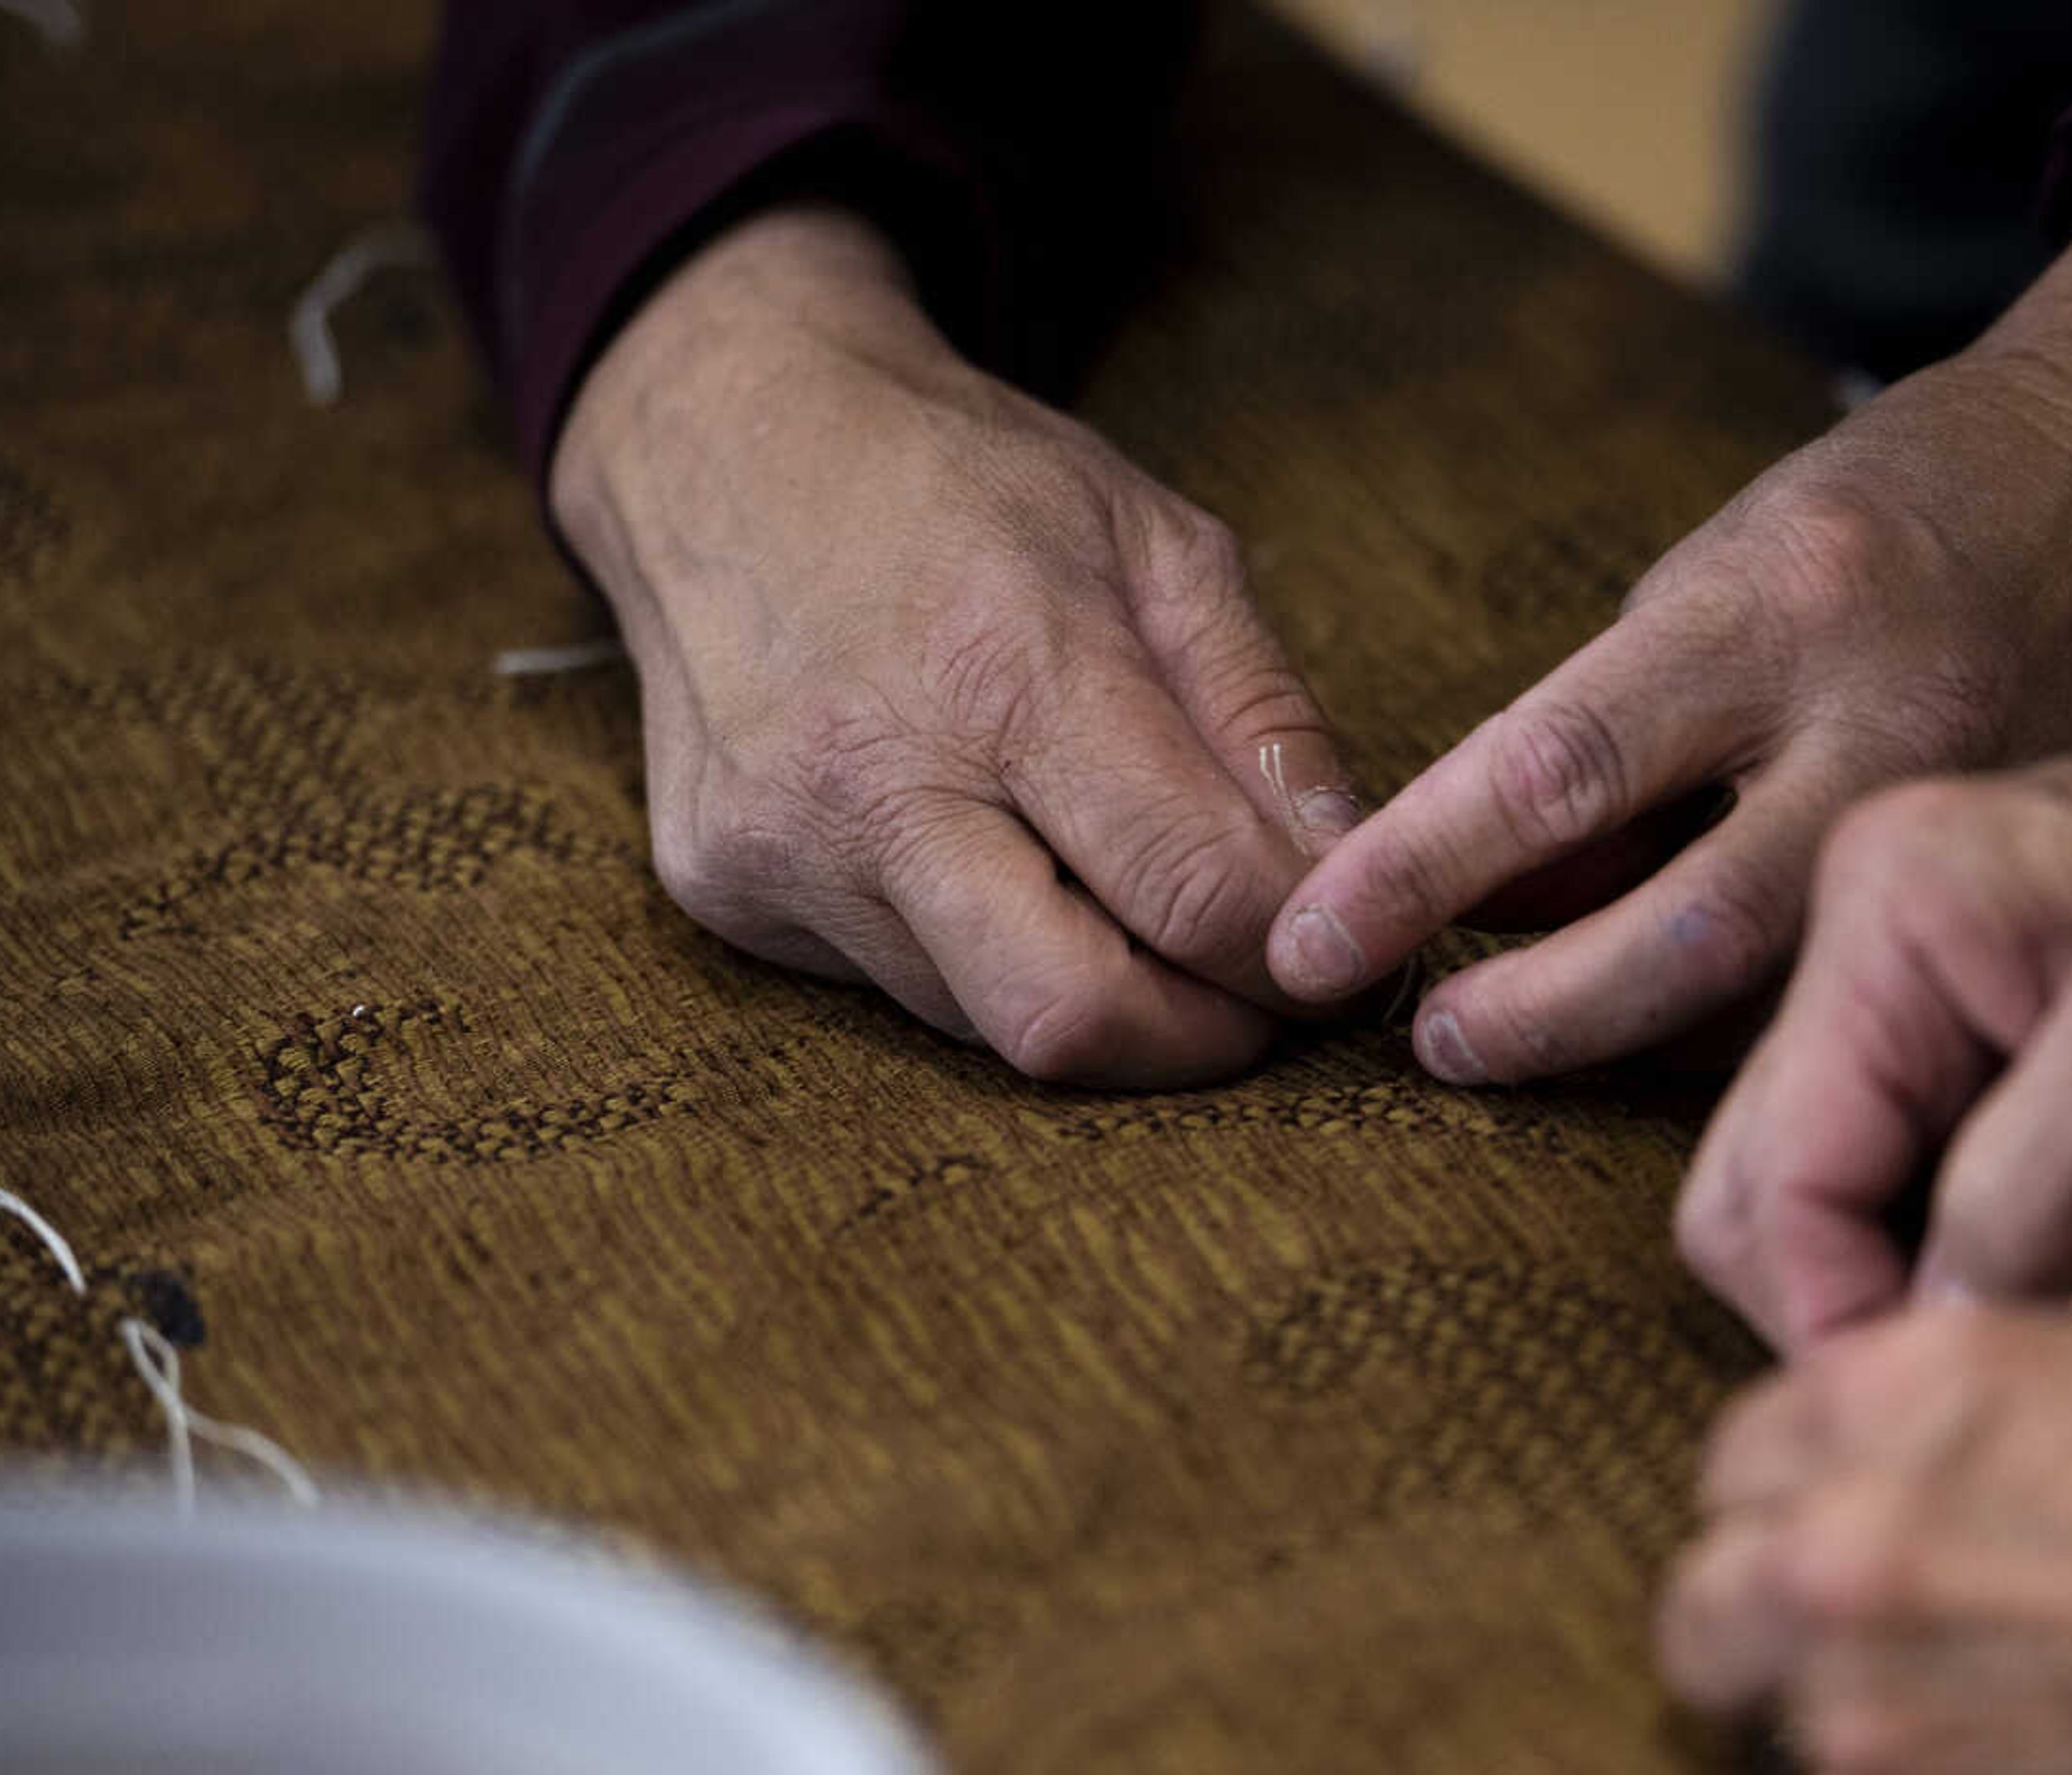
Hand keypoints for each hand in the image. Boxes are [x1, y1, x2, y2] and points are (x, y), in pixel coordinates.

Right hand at [552, 206, 1364, 1085]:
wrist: (723, 439)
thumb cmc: (965, 483)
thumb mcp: (1159, 541)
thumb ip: (1264, 715)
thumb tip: (1348, 876)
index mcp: (1006, 667)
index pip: (1191, 890)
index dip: (1295, 954)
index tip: (1341, 953)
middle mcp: (873, 778)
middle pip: (1074, 1019)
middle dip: (1199, 1038)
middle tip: (1257, 989)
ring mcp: (781, 849)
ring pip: (990, 1026)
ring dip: (1100, 997)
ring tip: (1132, 905)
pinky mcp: (723, 893)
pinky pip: (902, 993)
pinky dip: (989, 961)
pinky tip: (998, 867)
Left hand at [1266, 142, 2071, 1084]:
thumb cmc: (1915, 502)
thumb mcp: (1729, 568)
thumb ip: (1616, 740)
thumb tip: (1488, 903)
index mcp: (1780, 613)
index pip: (1556, 767)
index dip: (1415, 872)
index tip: (1307, 946)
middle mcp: (1888, 733)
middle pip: (1680, 938)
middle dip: (1533, 1016)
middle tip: (1429, 1046)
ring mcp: (1983, 826)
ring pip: (1787, 1001)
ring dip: (1644, 1048)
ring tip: (1543, 1050)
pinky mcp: (2042, 887)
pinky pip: (1886, 997)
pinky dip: (1779, 1039)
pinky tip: (1709, 1056)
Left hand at [1658, 1246, 2071, 1774]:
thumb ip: (2035, 1332)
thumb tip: (2022, 1345)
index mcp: (1888, 1400)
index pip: (1742, 1447)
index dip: (1799, 1478)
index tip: (1846, 1503)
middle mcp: (1844, 1551)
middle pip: (1706, 1586)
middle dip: (1765, 1592)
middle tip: (1851, 1612)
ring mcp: (1876, 1714)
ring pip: (1761, 1713)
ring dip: (1824, 1698)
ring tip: (1931, 1699)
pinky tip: (2018, 1767)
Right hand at [1679, 498, 2071, 1344]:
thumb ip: (2022, 1189)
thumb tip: (1925, 1338)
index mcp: (1883, 916)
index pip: (1777, 1166)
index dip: (1833, 1306)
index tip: (1928, 1409)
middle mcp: (1890, 969)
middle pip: (1787, 1198)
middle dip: (1876, 1302)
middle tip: (2003, 1374)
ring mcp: (1958, 1031)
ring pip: (1880, 1223)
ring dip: (1967, 1291)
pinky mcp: (2036, 1092)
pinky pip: (1975, 1224)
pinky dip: (2041, 1269)